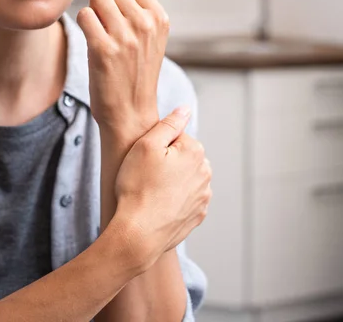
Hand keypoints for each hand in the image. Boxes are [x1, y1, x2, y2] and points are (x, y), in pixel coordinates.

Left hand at [76, 0, 169, 135]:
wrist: (131, 113)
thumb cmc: (136, 75)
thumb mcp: (151, 39)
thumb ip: (139, 11)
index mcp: (159, 19)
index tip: (118, 15)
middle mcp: (145, 24)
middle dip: (104, 1)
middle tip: (106, 26)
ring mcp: (125, 36)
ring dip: (93, 12)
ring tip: (100, 34)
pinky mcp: (103, 49)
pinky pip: (84, 16)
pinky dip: (84, 26)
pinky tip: (92, 43)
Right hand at [112, 107, 212, 269]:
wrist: (139, 233)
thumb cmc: (137, 187)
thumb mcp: (145, 146)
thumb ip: (168, 124)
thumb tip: (185, 109)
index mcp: (194, 151)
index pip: (175, 137)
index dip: (155, 146)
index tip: (144, 160)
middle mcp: (205, 172)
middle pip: (181, 158)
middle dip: (166, 163)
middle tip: (144, 176)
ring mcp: (203, 195)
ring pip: (184, 179)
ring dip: (170, 181)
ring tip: (150, 193)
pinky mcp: (198, 214)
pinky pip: (185, 199)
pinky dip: (173, 200)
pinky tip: (158, 205)